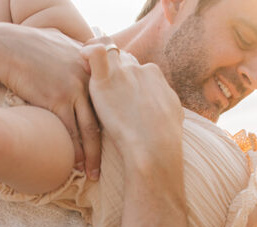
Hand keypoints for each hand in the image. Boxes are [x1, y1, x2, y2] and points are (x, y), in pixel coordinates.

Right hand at [0, 24, 100, 178]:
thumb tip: (83, 57)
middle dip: (106, 145)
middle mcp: (88, 78)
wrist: (6, 48)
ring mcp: (75, 89)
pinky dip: (73, 150)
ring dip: (91, 155)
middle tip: (106, 165)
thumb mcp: (62, 42)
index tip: (114, 141)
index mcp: (92, 67)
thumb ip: (78, 52)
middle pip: (103, 119)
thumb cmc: (30, 47)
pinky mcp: (58, 99)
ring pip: (89, 129)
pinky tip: (74, 165)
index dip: (112, 123)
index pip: (108, 101)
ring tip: (92, 173)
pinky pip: (71, 131)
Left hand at [81, 43, 183, 159]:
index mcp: (154, 75)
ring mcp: (123, 71)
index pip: (136, 68)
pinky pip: (94, 53)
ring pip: (108, 52)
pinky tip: (83, 58)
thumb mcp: (173, 113)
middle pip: (121, 60)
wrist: (156, 145)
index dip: (126, 77)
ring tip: (87, 71)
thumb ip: (163, 102)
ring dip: (97, 59)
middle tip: (103, 87)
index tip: (119, 93)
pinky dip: (87, 52)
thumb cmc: (165, 137)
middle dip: (112, 69)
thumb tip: (162, 106)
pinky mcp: (106, 79)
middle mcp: (139, 68)